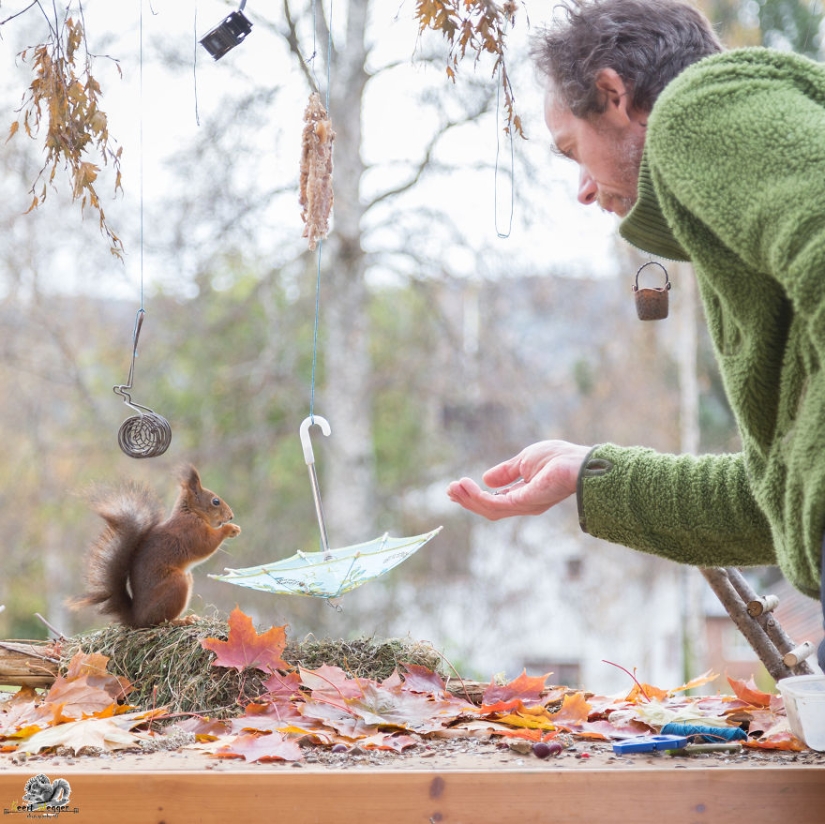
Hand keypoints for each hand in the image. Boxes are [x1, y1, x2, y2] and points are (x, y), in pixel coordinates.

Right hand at [446, 440, 590, 520]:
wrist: (578, 462)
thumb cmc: (559, 458)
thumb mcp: (524, 460)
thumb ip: (506, 472)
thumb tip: (486, 479)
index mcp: (524, 495)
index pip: (494, 501)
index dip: (475, 496)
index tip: (458, 487)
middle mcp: (523, 504)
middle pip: (488, 508)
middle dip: (467, 500)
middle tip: (449, 490)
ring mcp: (523, 506)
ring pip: (488, 509)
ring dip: (468, 499)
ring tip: (453, 488)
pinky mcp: (523, 503)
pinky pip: (494, 503)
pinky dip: (477, 496)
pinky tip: (466, 485)